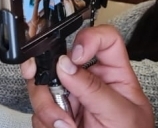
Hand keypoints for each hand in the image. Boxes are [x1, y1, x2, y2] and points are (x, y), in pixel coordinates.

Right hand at [23, 25, 153, 127]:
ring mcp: (70, 99)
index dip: (88, 39)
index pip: (104, 40)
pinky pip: (36, 111)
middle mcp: (89, 82)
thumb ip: (94, 89)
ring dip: (46, 106)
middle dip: (50, 78)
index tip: (75, 56)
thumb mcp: (121, 116)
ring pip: (42, 86)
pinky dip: (44, 123)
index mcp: (114, 76)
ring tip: (64, 125)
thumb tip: (66, 65)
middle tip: (48, 87)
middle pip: (59, 61)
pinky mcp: (55, 116)